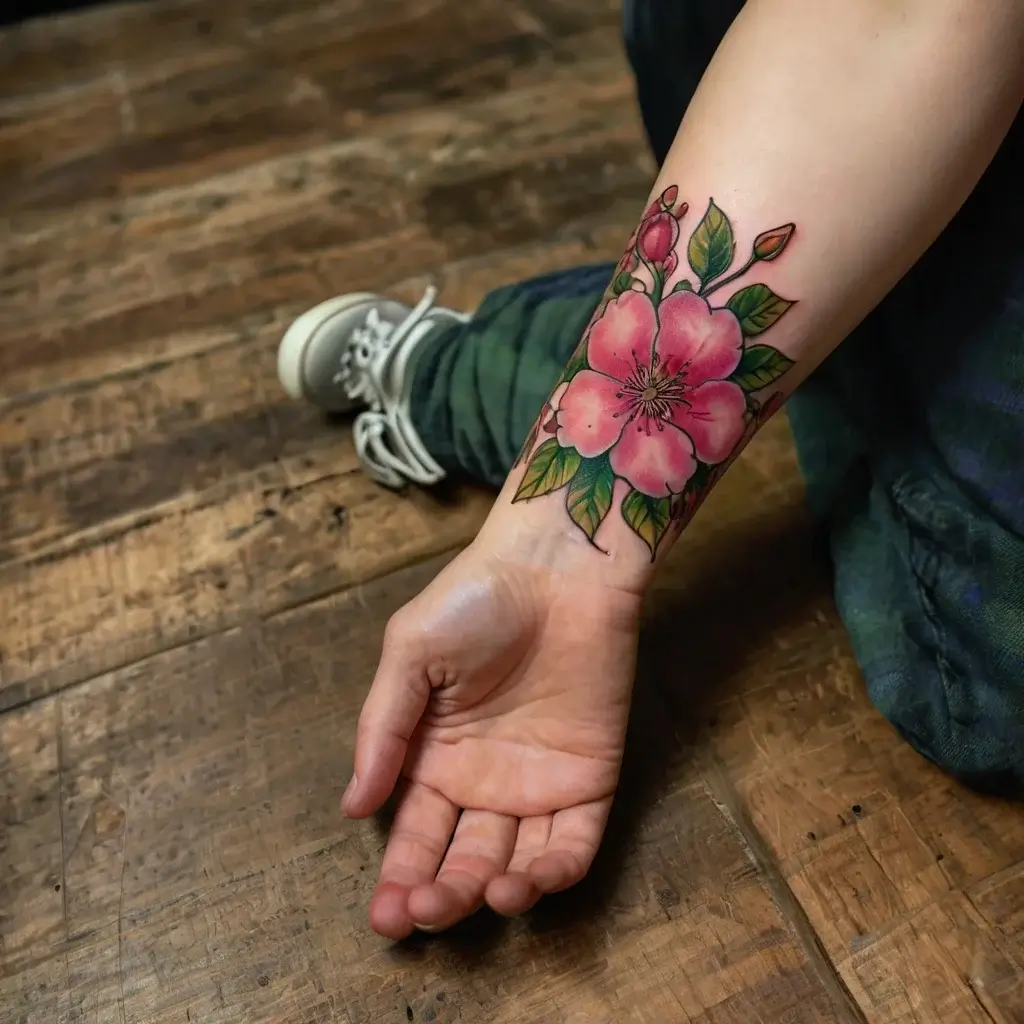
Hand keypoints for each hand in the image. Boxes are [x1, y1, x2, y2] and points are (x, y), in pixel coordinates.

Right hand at [344, 540, 641, 937]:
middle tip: (425, 911)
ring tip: (483, 895)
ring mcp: (537, 783)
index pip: (414, 836)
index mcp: (434, 759)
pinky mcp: (588, 778)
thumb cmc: (474, 601)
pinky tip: (527, 883)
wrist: (556, 568)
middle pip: (461, 860)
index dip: (398, 879)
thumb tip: (351, 807)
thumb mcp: (409, 656)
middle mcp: (483, 782)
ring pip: (515, 862)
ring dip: (496, 892)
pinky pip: (573, 843)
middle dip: (441, 895)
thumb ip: (382, 731)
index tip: (384, 916)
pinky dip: (554, 873)